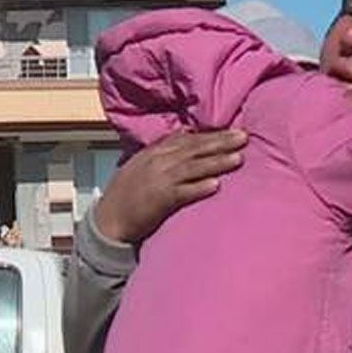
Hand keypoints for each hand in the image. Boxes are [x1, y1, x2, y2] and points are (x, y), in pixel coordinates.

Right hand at [93, 130, 247, 243]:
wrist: (108, 220)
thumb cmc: (126, 196)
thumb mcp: (141, 167)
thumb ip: (163, 155)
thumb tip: (186, 141)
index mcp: (154, 152)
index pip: (187, 139)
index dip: (211, 134)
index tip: (232, 131)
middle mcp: (158, 161)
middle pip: (194, 148)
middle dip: (220, 142)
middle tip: (244, 137)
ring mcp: (158, 179)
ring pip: (193, 167)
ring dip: (217, 162)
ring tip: (239, 158)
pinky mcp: (159, 200)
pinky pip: (183, 192)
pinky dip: (199, 188)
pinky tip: (216, 185)